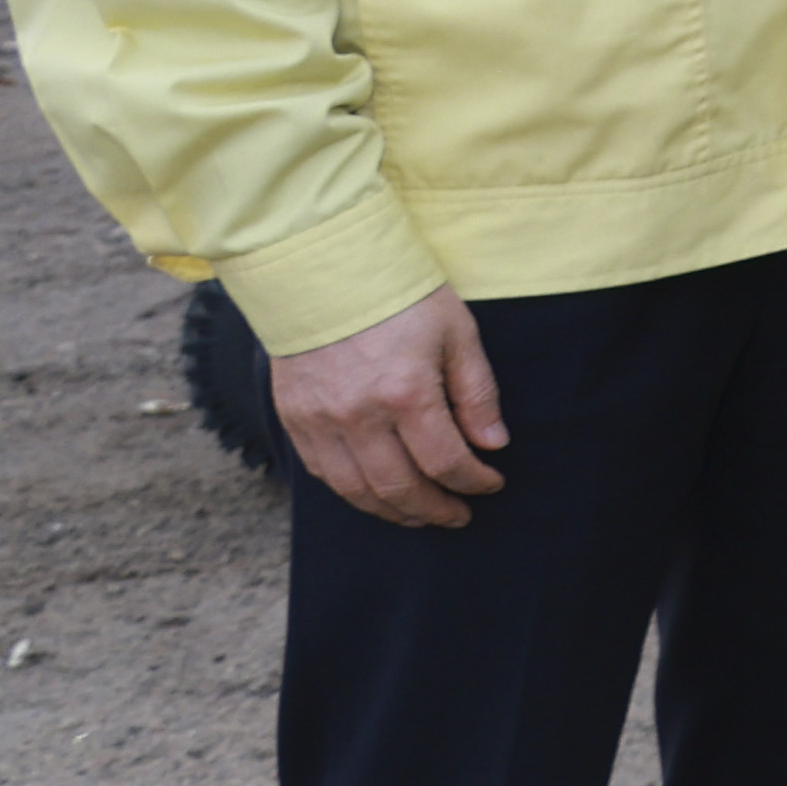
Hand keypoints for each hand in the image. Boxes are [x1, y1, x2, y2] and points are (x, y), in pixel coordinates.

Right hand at [274, 287, 510, 528]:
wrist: (324, 270)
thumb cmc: (400, 296)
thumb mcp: (457, 333)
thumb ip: (476, 393)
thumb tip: (492, 445)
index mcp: (406, 393)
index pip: (445, 462)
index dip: (473, 481)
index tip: (491, 484)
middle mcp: (359, 416)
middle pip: (399, 487)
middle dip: (434, 510)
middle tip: (458, 515)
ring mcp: (320, 421)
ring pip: (357, 491)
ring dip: (393, 511)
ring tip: (420, 515)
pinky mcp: (294, 419)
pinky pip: (324, 474)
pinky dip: (353, 492)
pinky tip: (376, 493)